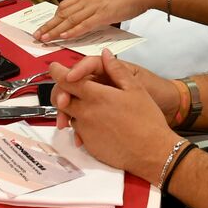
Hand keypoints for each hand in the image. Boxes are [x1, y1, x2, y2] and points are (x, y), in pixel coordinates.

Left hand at [35, 0, 156, 42]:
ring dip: (55, 30)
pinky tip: (64, 36)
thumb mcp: (104, 0)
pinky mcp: (103, 14)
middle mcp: (87, 0)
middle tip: (36, 35)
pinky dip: (73, 31)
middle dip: (48, 25)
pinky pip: (85, 24)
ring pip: (70, 20)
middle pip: (62, 14)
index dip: (52, 18)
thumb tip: (86, 20)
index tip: (43, 26)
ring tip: (44, 38)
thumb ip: (93, 8)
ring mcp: (94, 7)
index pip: (64, 6)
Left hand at [49, 52, 177, 172]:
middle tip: (70, 87)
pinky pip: (78, 131)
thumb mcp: (136, 89)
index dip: (57, 72)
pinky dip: (82, 124)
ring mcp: (85, 131)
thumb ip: (116, 70)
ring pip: (70, 115)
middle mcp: (86, 113)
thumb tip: (105, 53)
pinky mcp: (88, 145)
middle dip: (62, 91)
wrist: (153, 153)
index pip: (66, 80)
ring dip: (73, 108)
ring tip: (92, 107)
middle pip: (61, 98)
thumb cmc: (147, 120)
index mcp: (96, 96)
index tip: (55, 68)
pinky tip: (99, 124)